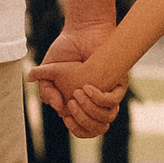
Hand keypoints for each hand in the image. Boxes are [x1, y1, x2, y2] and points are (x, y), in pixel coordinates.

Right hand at [35, 25, 127, 140]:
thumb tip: (58, 108)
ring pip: (106, 119)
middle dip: (82, 120)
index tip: (66, 115)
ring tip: (78, 93)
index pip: (82, 129)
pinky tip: (87, 86)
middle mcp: (94, 103)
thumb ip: (46, 90)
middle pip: (95, 128)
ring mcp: (106, 95)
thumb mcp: (48, 73)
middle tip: (71, 101)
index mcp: (78, 104)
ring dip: (90, 111)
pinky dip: (98, 98)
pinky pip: (112, 102)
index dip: (75, 127)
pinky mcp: (117, 85)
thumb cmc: (65, 50)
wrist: (81, 32)